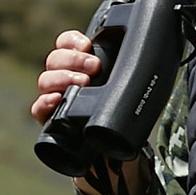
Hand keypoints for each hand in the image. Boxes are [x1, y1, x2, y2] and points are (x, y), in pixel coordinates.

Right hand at [30, 25, 147, 194]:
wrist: (114, 153)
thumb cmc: (120, 114)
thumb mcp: (126, 88)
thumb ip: (133, 71)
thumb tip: (158, 54)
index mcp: (79, 65)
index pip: (66, 44)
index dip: (73, 41)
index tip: (88, 45)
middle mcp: (64, 79)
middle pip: (55, 59)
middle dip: (74, 59)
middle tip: (94, 67)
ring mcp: (55, 99)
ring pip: (45, 80)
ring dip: (63, 78)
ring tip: (83, 84)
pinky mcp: (50, 121)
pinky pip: (37, 109)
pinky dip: (44, 103)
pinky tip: (56, 100)